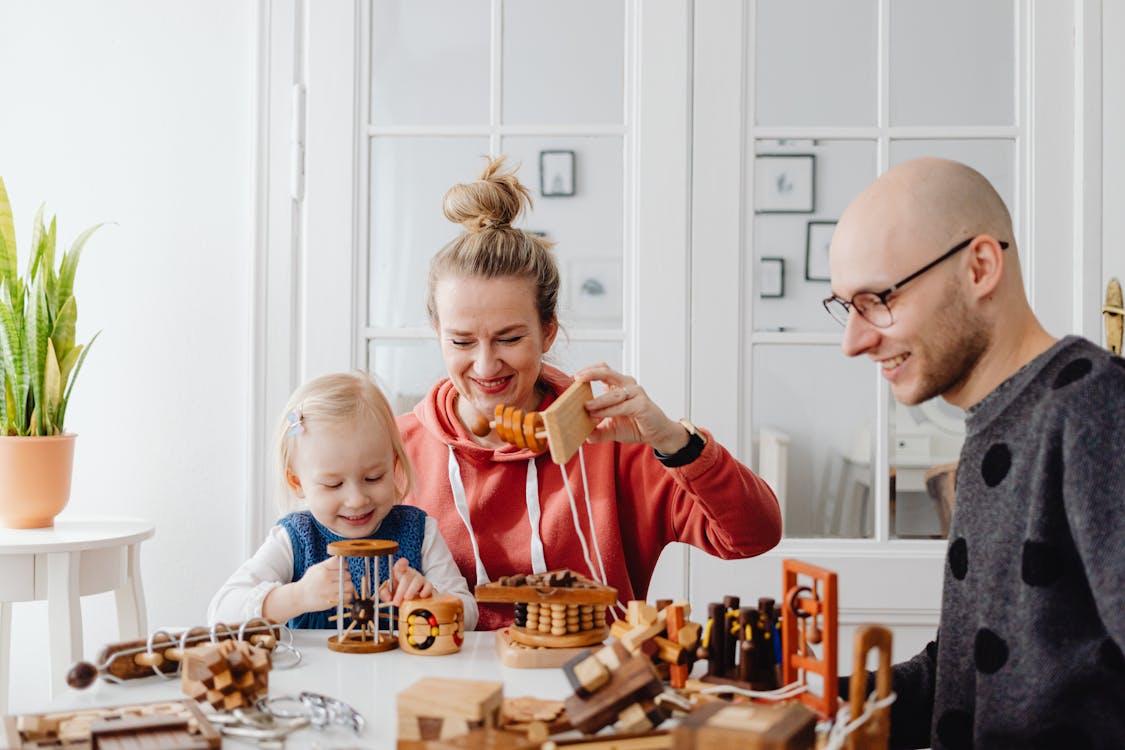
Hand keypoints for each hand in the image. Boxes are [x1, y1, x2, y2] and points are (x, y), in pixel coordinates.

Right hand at [298, 556, 356, 611]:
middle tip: (341, 580)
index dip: (344, 566)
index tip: (342, 569)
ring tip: (343, 588)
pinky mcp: (331, 601)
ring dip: (348, 587)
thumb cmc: (309, 582)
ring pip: (350, 586)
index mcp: (323, 569)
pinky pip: (347, 597)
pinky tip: (342, 595)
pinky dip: (347, 596)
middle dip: (346, 577)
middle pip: (348, 575)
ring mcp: (329, 591)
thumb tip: (342, 558)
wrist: (299, 597)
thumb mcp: (315, 568)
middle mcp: (326, 579)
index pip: (341, 563)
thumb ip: (329, 563)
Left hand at [379, 557, 433, 605]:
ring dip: (412, 590)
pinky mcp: (428, 586)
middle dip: (401, 590)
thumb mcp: (389, 592)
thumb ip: (384, 593)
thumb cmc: (399, 591)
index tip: (403, 562)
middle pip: (406, 578)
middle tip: (396, 602)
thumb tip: (388, 598)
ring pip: (418, 580)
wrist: (411, 596)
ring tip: (407, 598)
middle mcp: (411, 573)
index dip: (402, 563)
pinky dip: (426, 591)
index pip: (400, 565)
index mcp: (400, 572)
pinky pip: (429, 586)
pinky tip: (421, 596)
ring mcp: (420, 578)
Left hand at [574, 363, 690, 454]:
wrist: (656, 434)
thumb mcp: (610, 428)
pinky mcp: (641, 404)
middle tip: (577, 379)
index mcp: (618, 386)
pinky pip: (622, 406)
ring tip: (585, 407)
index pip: (602, 370)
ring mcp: (635, 393)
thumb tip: (580, 435)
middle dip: (590, 373)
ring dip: (598, 400)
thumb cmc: (635, 426)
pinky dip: (608, 410)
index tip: (573, 377)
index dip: (587, 370)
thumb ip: (596, 430)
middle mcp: (627, 385)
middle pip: (607, 371)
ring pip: (613, 392)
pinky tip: (597, 414)